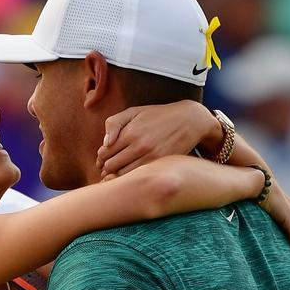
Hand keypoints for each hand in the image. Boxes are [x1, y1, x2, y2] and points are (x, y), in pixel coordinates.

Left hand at [96, 101, 218, 177]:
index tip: (103, 157)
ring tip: (119, 171)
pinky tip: (132, 172)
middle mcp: (140, 146)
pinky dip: (132, 177)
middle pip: (112, 165)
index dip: (101, 157)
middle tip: (107, 167)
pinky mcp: (161, 164)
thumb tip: (105, 144)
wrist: (189, 120)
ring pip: (124, 174)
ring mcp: (152, 157)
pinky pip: (139, 177)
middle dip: (106, 167)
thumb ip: (114, 123)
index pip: (105, 152)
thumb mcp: (133, 112)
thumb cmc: (157, 115)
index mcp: (130, 132)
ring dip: (117, 175)